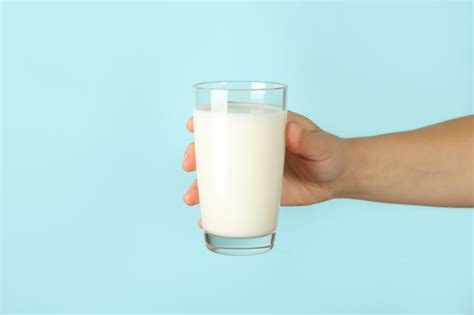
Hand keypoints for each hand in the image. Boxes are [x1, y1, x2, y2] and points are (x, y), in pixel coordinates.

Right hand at [182, 111, 349, 226]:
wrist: (337, 180)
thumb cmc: (329, 154)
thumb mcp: (320, 145)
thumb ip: (308, 139)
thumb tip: (291, 129)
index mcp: (263, 127)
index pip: (230, 119)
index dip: (208, 120)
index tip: (192, 124)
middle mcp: (252, 147)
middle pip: (216, 148)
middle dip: (196, 155)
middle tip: (189, 166)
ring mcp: (252, 170)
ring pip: (219, 175)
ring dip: (200, 185)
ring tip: (191, 199)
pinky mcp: (256, 191)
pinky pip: (232, 197)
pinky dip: (217, 208)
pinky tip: (206, 219)